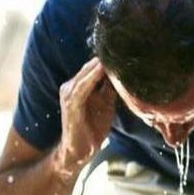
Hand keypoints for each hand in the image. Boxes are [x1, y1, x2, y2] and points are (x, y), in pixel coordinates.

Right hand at [54, 57, 115, 176]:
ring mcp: (69, 94)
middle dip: (104, 57)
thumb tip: (124, 76)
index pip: (94, 67)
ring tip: (112, 51)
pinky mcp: (71, 103)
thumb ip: (110, 90)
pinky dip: (93, 76)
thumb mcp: (106, 105)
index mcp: (79, 86)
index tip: (124, 48)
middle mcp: (71, 86)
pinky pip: (83, 86)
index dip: (108, 59)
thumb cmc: (92, 129)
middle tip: (121, 43)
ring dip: (99, 63)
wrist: (79, 151)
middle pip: (90, 67)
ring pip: (86, 73)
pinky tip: (102, 68)